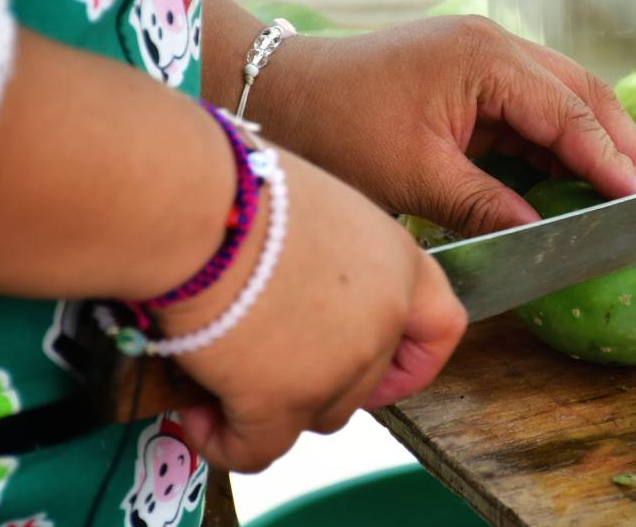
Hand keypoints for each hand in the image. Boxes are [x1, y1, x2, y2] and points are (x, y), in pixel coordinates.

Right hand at [156, 146, 466, 471]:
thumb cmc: (236, 187)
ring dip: (274, 408)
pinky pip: (256, 450)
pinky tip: (197, 416)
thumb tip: (294, 286)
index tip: (383, 372)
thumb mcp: (311, 210)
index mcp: (396, 262)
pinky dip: (225, 441)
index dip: (413, 362)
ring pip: (317, 416)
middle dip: (317, 382)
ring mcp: (337, 365)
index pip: (441, 327)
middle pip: (365, 382)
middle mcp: (381, 317)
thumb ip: (328, 259)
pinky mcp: (281, 400)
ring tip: (220, 377)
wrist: (194, 204)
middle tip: (265, 360)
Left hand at [251, 15, 635, 235]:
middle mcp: (495, 47)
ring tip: (626, 195)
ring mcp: (484, 59)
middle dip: (619, 146)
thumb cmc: (337, 129)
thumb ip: (488, 206)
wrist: (279, 93)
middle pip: (581, 95)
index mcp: (485, 58)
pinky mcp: (471, 79)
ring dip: (593, 146)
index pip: (569, 113)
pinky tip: (574, 183)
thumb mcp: (415, 178)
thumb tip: (544, 238)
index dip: (612, 160)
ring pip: (562, 102)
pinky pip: (530, 113)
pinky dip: (556, 148)